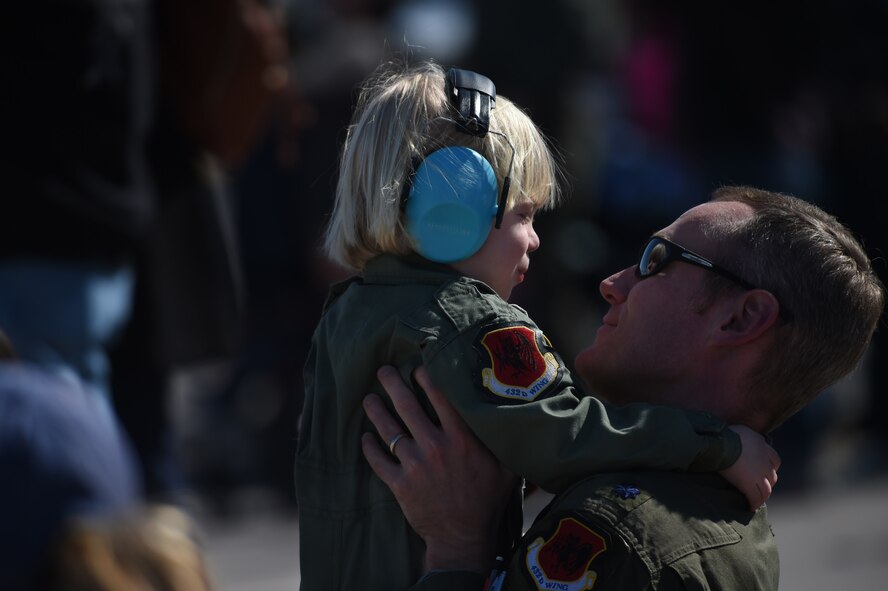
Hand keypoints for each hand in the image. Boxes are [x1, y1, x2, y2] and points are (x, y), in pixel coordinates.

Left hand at [361, 365, 516, 574]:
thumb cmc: (487, 500)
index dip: (426, 377)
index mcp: (462, 438)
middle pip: (407, 405)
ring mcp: (415, 465)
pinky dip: (369, 447)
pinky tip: (365, 437)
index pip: (440, 396)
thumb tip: (519, 414)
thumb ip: (505, 440)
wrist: (463, 538)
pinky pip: (378, 460)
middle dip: (393, 384)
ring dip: (375, 411)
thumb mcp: (507, 467)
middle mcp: (436, 446)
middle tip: (384, 371)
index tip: (417, 367)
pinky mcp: (399, 484)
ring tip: (369, 398)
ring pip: (388, 429)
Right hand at [719, 425, 780, 509]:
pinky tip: (750, 507)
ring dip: (762, 497)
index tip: (764, 472)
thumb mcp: (737, 431)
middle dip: (768, 483)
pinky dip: (754, 503)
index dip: (771, 468)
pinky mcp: (750, 484)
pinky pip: (755, 497)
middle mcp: (764, 459)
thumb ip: (743, 437)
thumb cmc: (721, 435)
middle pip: (772, 476)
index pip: (774, 460)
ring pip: (766, 490)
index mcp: (761, 444)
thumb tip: (737, 438)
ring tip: (756, 501)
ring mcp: (758, 473)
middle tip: (759, 488)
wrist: (719, 443)